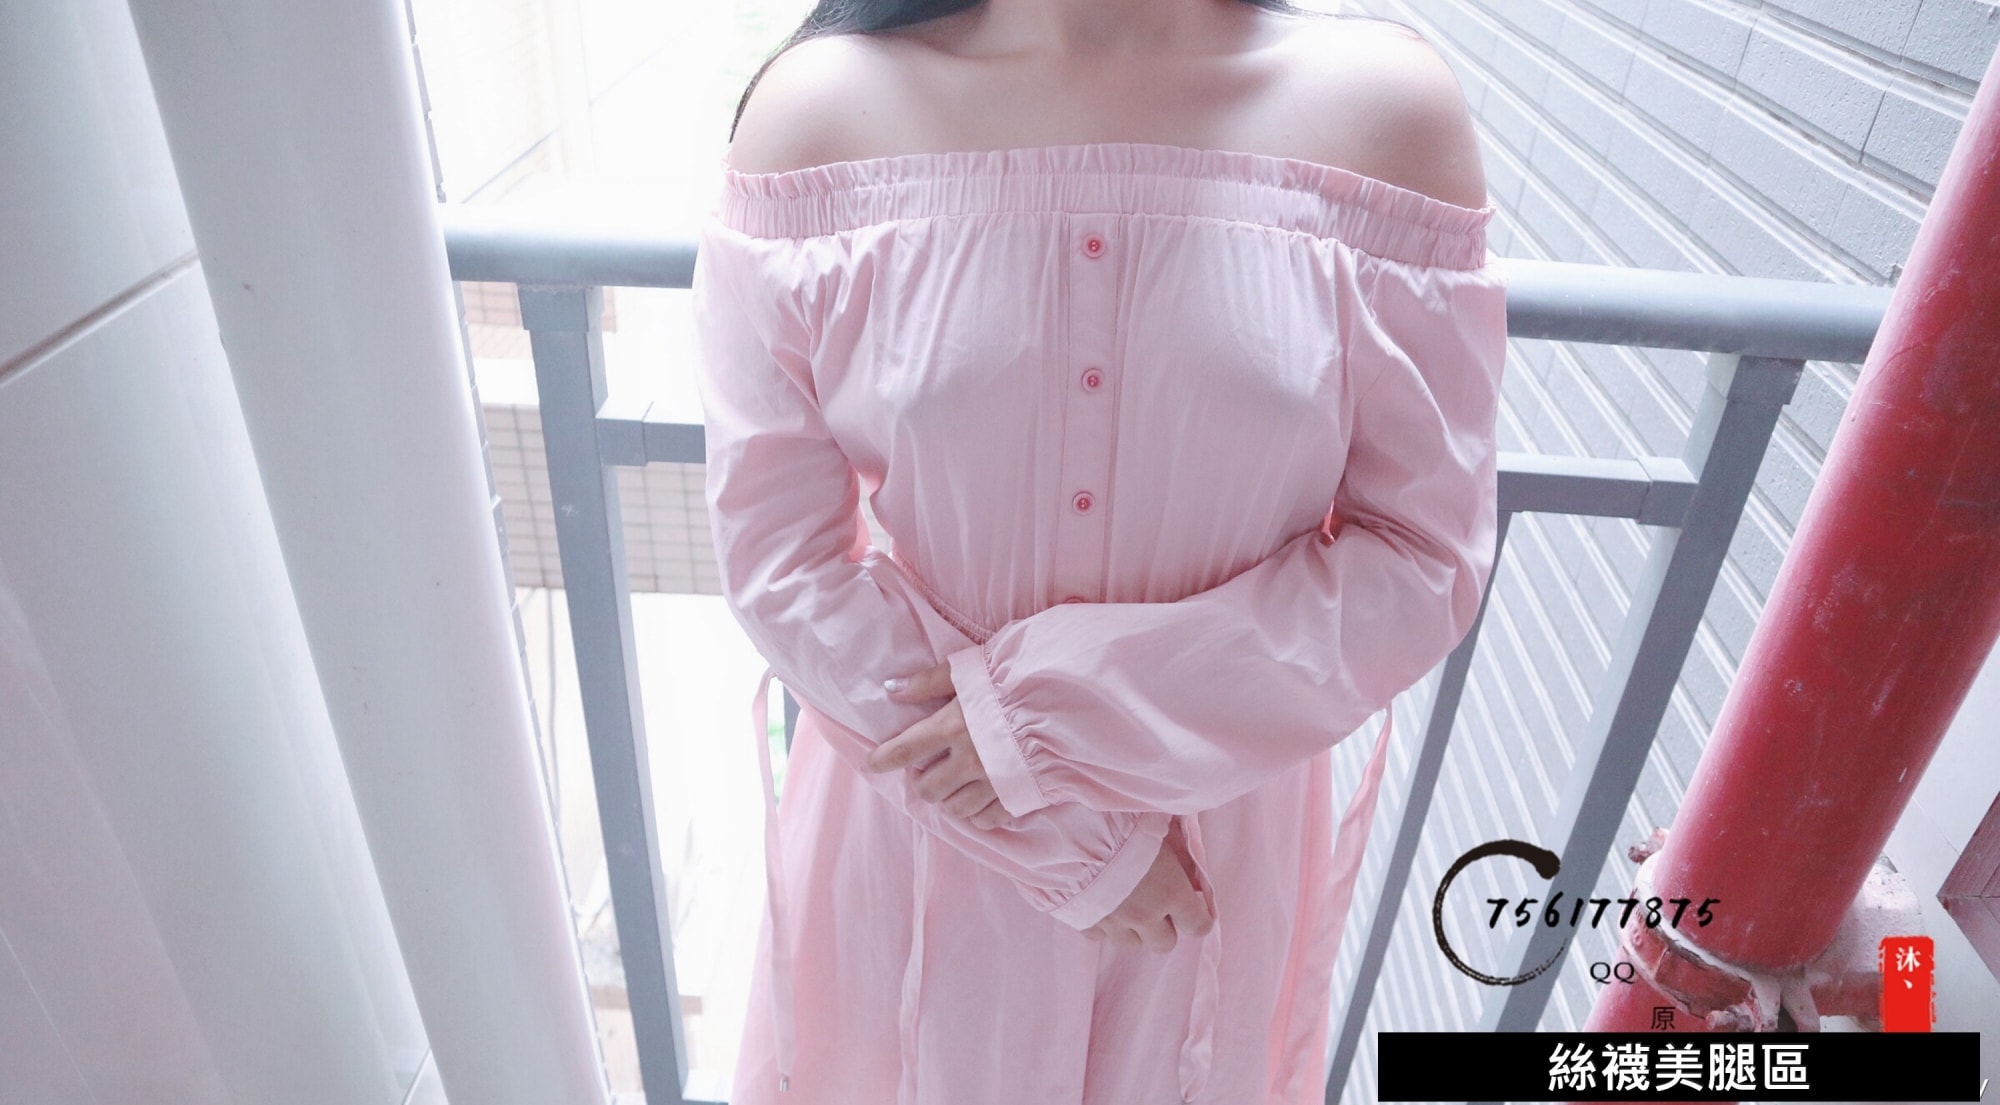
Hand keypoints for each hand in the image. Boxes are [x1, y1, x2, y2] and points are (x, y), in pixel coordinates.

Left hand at [866, 661, 1011, 829]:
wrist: (1074, 702)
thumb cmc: (1022, 678)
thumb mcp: (973, 668)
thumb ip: (930, 681)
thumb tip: (891, 688)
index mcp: (953, 726)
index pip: (905, 750)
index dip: (883, 759)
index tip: (872, 764)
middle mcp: (969, 760)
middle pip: (929, 788)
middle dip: (925, 780)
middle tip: (932, 768)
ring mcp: (994, 783)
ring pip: (956, 808)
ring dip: (951, 797)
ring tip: (958, 783)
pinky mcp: (1018, 799)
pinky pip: (986, 819)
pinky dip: (979, 812)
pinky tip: (983, 797)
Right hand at [1083, 818, 1213, 952]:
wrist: (1071, 829)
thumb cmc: (1123, 822)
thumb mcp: (1162, 832)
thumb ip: (1182, 861)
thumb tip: (1194, 882)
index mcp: (1171, 892)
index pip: (1199, 926)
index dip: (1198, 918)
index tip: (1192, 907)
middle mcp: (1145, 915)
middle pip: (1165, 944)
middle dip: (1163, 926)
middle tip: (1154, 903)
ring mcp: (1114, 923)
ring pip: (1132, 944)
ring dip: (1133, 928)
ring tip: (1124, 903)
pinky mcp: (1085, 924)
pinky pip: (1100, 937)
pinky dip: (1103, 925)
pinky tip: (1099, 903)